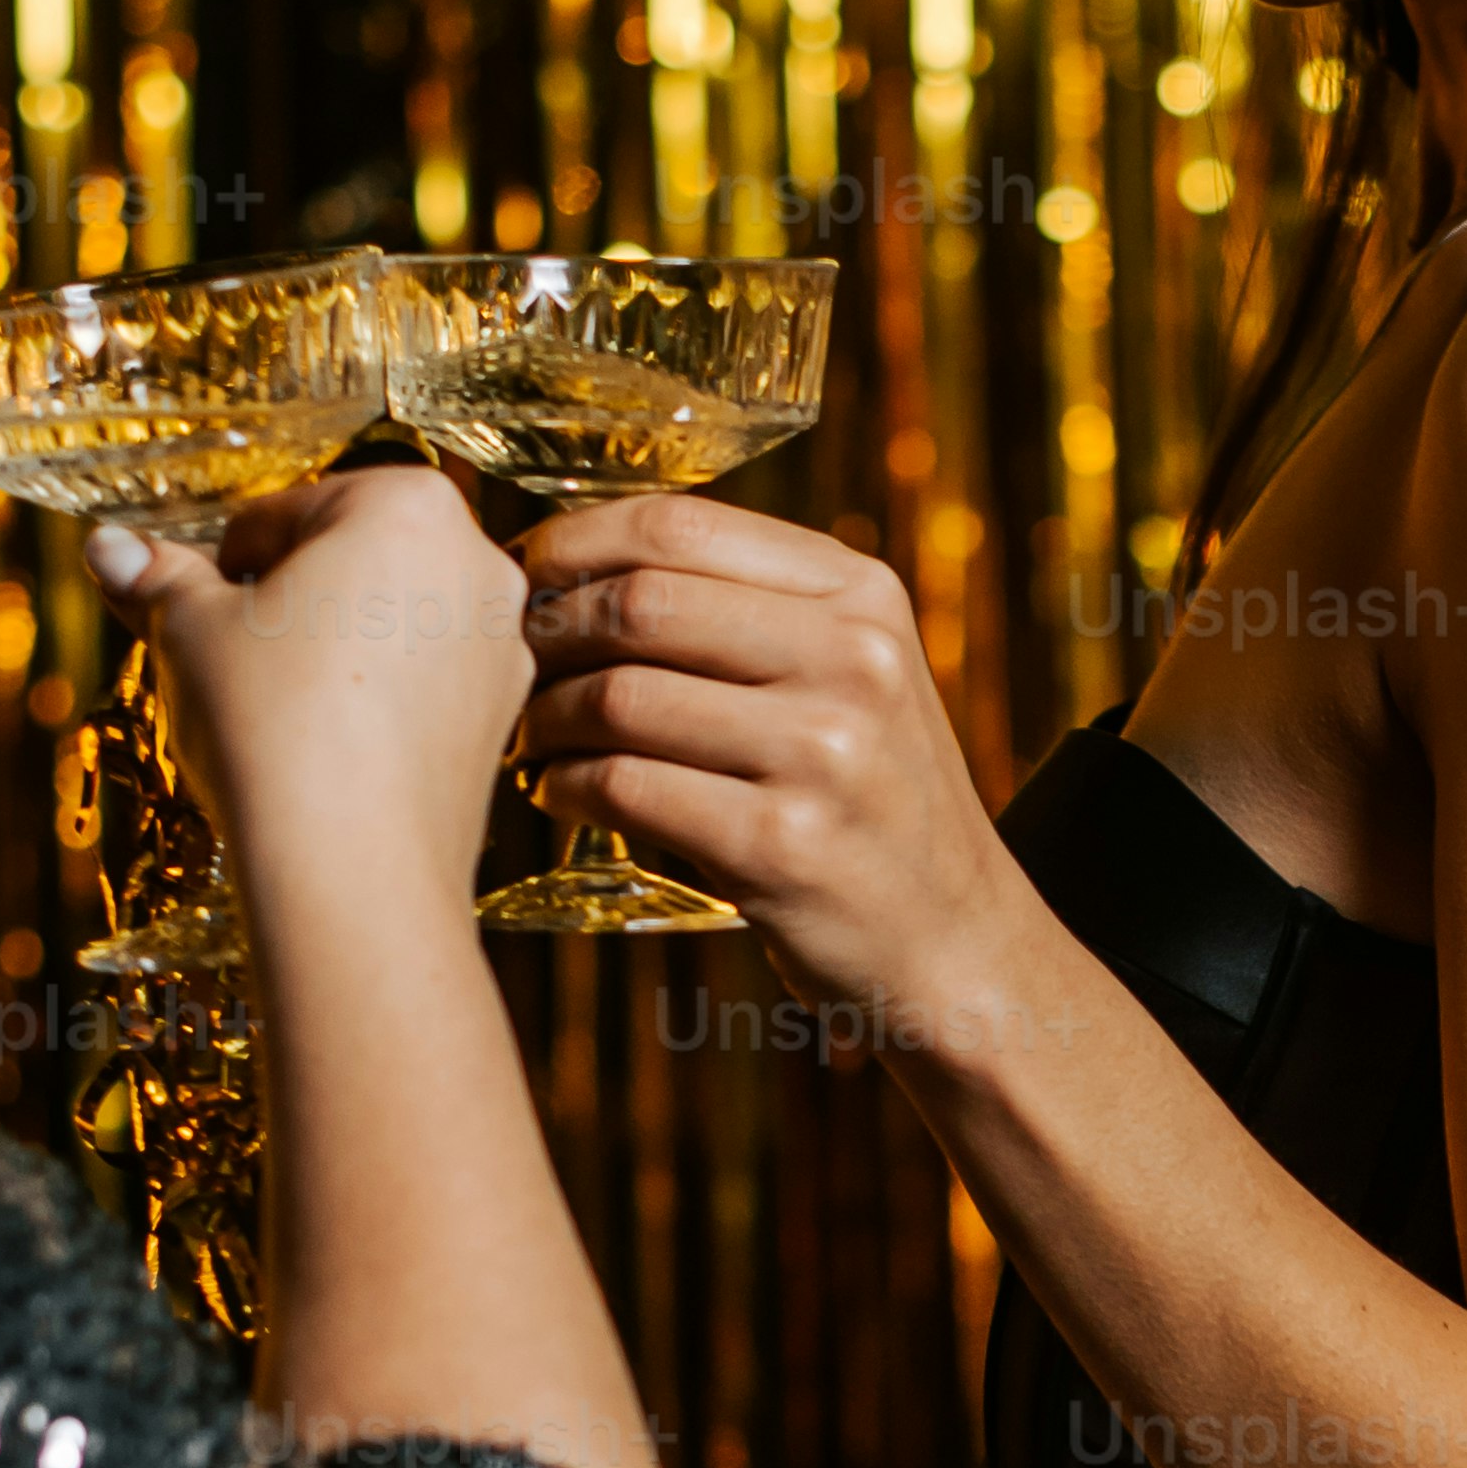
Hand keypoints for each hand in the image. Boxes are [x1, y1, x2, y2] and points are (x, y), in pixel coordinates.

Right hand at [91, 465, 527, 907]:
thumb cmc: (274, 726)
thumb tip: (110, 549)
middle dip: (279, 605)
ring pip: (385, 630)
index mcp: (410, 505)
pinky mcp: (500, 724)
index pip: (282, 513)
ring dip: (324, 653)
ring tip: (268, 711)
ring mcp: (503, 648)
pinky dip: (369, 704)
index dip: (220, 566)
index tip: (190, 612)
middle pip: (345, 565)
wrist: (351, 870)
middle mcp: (479, 565)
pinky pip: (419, 690)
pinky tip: (319, 750)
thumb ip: (156, 579)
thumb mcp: (189, 632)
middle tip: (222, 660)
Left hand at [513, 502, 1021, 1024]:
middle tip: (510, 663)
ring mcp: (824, 754)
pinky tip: (561, 793)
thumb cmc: (873, 803)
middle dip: (546, 630)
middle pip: (639, 602)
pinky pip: (626, 788)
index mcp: (862, 596)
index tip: (527, 575)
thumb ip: (754, 612)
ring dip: (544, 719)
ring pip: (619, 697)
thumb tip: (579, 567)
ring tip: (530, 739)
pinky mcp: (784, 846)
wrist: (956, 942)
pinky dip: (569, 787)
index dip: (574, 543)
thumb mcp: (855, 677)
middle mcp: (853, 661)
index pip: (680, 525)